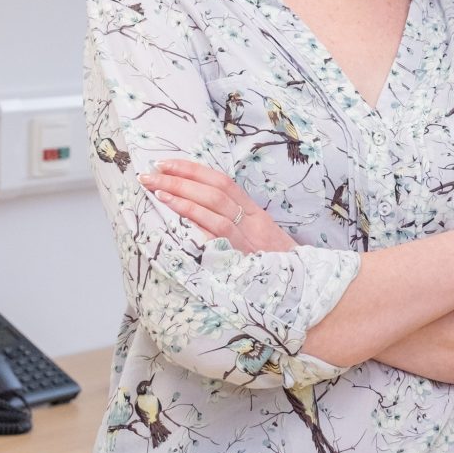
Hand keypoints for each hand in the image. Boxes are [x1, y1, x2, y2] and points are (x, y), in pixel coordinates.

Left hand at [141, 158, 292, 253]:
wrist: (302, 288)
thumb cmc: (276, 266)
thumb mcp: (260, 239)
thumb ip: (236, 223)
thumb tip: (200, 211)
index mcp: (256, 213)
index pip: (223, 182)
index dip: (194, 170)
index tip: (167, 164)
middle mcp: (252, 222)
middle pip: (215, 191)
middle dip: (181, 179)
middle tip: (151, 173)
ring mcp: (247, 239)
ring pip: (214, 208)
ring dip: (182, 196)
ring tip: (156, 189)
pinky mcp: (242, 256)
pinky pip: (217, 234)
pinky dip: (195, 220)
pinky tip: (174, 214)